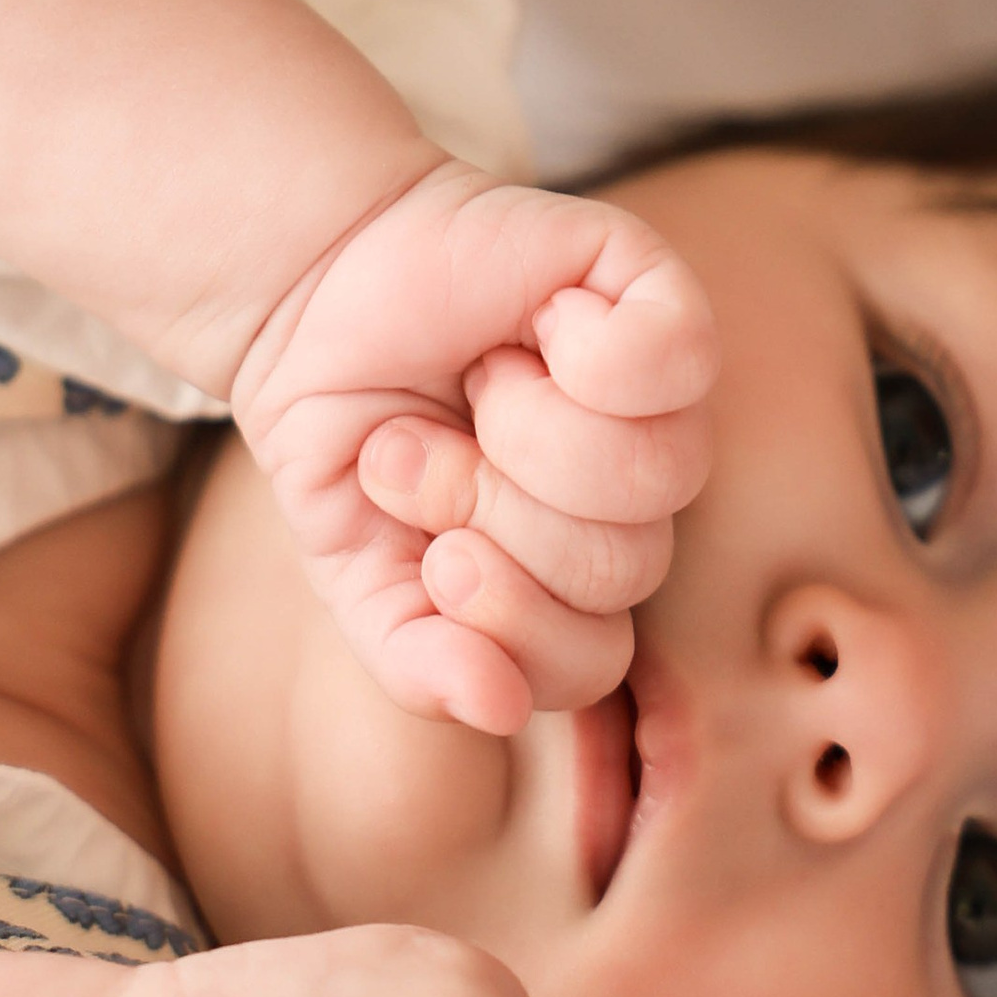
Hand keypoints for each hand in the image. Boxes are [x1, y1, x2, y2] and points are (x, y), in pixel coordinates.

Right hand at [226, 160, 715, 731]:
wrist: (318, 290)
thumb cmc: (354, 436)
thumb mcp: (358, 575)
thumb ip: (416, 660)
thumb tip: (497, 706)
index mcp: (574, 579)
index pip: (594, 661)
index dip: (508, 621)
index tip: (431, 552)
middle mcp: (633, 500)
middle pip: (622, 568)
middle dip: (492, 507)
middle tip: (428, 444)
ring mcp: (662, 403)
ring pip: (657, 472)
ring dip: (530, 425)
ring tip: (482, 383)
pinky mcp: (663, 300)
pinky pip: (678, 359)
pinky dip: (590, 348)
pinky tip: (539, 323)